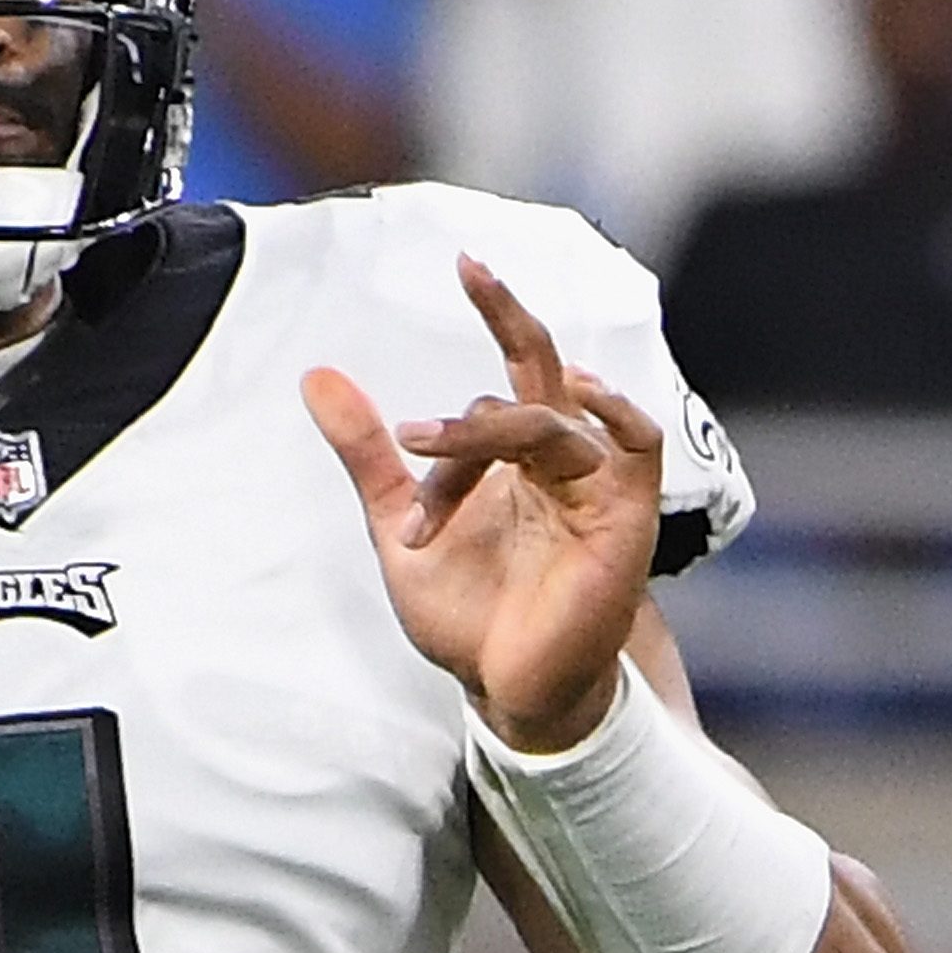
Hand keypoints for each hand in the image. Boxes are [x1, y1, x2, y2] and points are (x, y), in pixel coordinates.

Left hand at [303, 258, 662, 753]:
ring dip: (484, 428)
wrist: (507, 691)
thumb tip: (316, 376)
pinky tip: (578, 400)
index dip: (499, 309)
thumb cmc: (470, 614)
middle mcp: (564, 460)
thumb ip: (369, 454)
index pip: (520, 363)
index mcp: (520, 456)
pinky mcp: (624, 521)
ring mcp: (597, 487)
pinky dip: (613, 416)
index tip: (466, 260)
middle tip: (467, 275)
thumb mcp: (401, 525)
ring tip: (423, 443)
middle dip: (509, 316)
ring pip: (549, 420)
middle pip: (542, 372)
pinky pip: (635, 447)